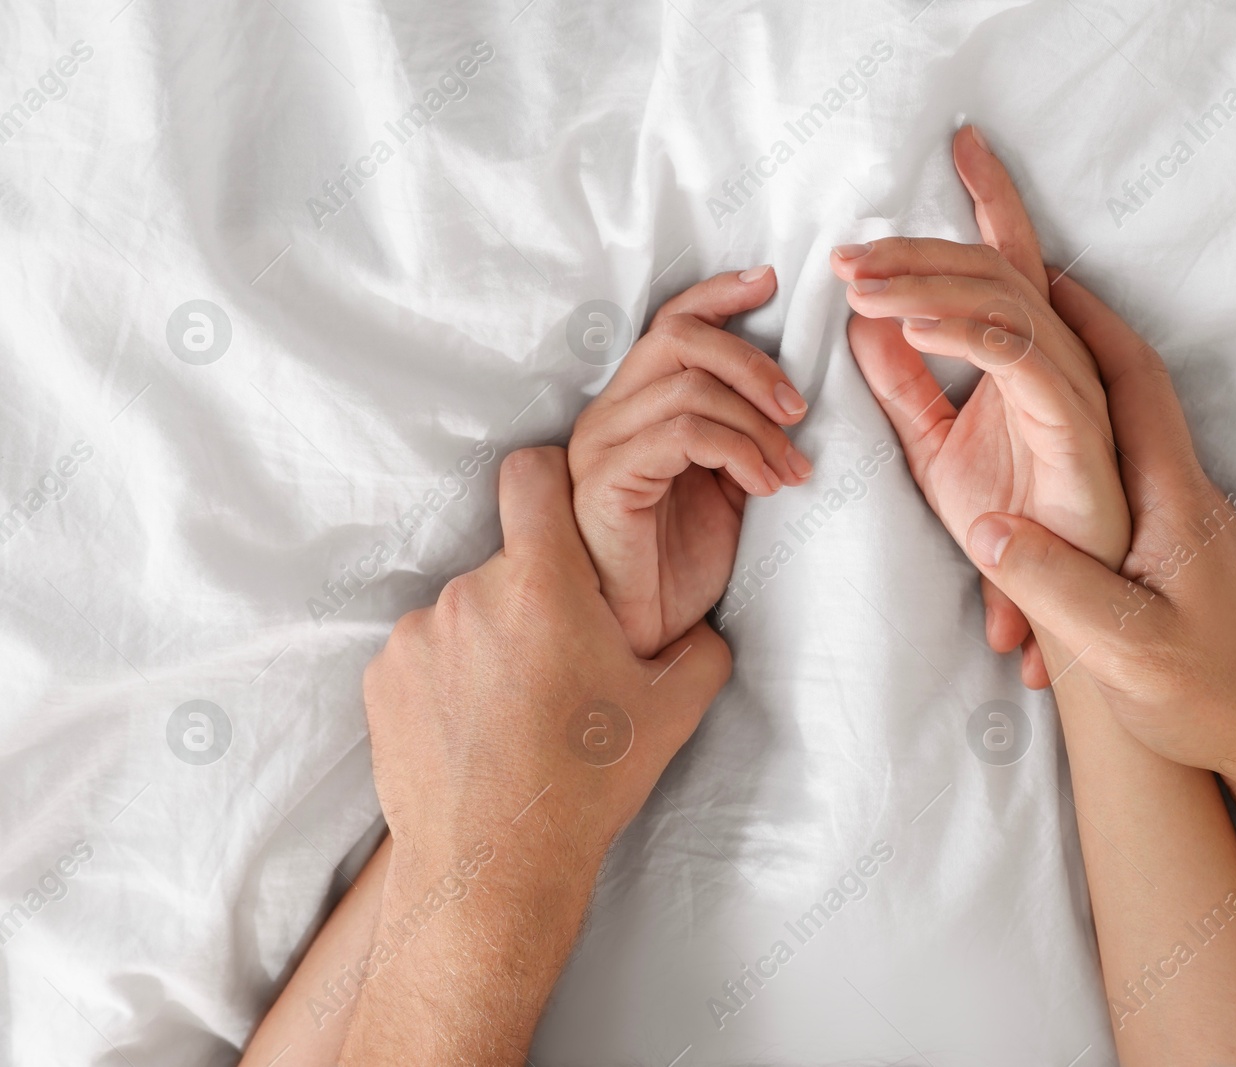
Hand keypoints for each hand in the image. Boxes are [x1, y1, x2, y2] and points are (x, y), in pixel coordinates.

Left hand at [362, 447, 731, 875]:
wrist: (494, 866)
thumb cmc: (586, 784)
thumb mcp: (673, 710)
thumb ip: (700, 647)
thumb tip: (700, 627)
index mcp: (544, 583)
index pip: (533, 474)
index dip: (551, 480)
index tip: (565, 512)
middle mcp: (470, 593)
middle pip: (507, 562)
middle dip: (534, 599)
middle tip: (560, 666)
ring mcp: (416, 635)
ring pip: (465, 612)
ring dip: (490, 643)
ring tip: (515, 711)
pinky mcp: (383, 677)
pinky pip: (423, 654)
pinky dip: (449, 679)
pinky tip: (477, 731)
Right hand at [568, 267, 810, 657]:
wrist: (643, 631)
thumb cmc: (679, 564)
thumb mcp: (725, 486)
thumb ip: (743, 434)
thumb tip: (792, 395)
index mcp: (636, 406)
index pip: (670, 323)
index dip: (719, 294)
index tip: (772, 282)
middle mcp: (609, 415)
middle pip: (679, 339)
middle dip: (754, 363)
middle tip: (799, 410)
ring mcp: (602, 445)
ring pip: (688, 387)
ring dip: (757, 422)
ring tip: (790, 467)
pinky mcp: (608, 480)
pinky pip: (683, 434)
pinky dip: (739, 450)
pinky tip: (766, 485)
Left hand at [834, 126, 1129, 687]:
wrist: (1060, 594)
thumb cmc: (1011, 522)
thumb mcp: (933, 448)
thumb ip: (902, 386)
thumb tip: (865, 326)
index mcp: (1028, 354)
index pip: (1009, 259)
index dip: (990, 198)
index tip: (959, 144)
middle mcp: (1057, 355)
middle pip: (992, 269)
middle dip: (914, 252)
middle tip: (844, 258)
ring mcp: (1070, 384)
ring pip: (1003, 299)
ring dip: (924, 284)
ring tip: (858, 289)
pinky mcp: (1072, 421)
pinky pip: (1017, 354)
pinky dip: (962, 331)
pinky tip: (908, 326)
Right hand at [959, 273, 1235, 778]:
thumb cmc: (1214, 695)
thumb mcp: (1127, 649)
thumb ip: (1056, 586)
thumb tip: (983, 525)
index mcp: (1169, 495)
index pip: (1130, 380)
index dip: (1083, 317)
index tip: (1036, 270)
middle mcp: (1176, 488)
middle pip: (1125, 378)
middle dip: (1069, 322)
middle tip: (1011, 281)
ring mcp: (1177, 514)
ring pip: (1121, 416)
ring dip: (1073, 369)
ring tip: (1013, 343)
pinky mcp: (1170, 543)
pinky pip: (1117, 457)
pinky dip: (1078, 422)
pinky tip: (1045, 436)